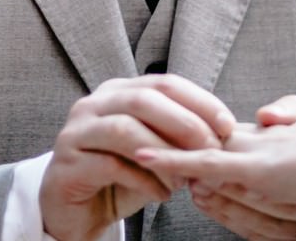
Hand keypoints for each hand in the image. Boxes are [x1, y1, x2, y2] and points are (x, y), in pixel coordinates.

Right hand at [40, 74, 234, 240]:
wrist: (78, 212)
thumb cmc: (122, 177)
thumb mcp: (156, 152)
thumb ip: (179, 136)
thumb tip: (223, 132)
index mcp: (119, 91)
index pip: (165, 83)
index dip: (200, 101)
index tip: (227, 124)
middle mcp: (95, 102)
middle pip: (145, 99)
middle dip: (185, 123)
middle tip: (211, 150)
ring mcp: (77, 130)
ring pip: (126, 129)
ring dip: (164, 154)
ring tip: (185, 179)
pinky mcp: (67, 162)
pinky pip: (110, 165)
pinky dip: (143, 180)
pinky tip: (162, 195)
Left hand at [137, 96, 295, 235]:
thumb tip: (271, 126)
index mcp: (280, 142)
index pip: (233, 142)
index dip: (204, 141)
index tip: (176, 141)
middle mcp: (263, 141)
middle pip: (210, 144)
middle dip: (174, 142)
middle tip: (137, 139)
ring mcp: (256, 152)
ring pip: (201, 155)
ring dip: (166, 153)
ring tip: (128, 146)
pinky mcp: (254, 166)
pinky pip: (202, 163)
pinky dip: (171, 160)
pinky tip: (142, 157)